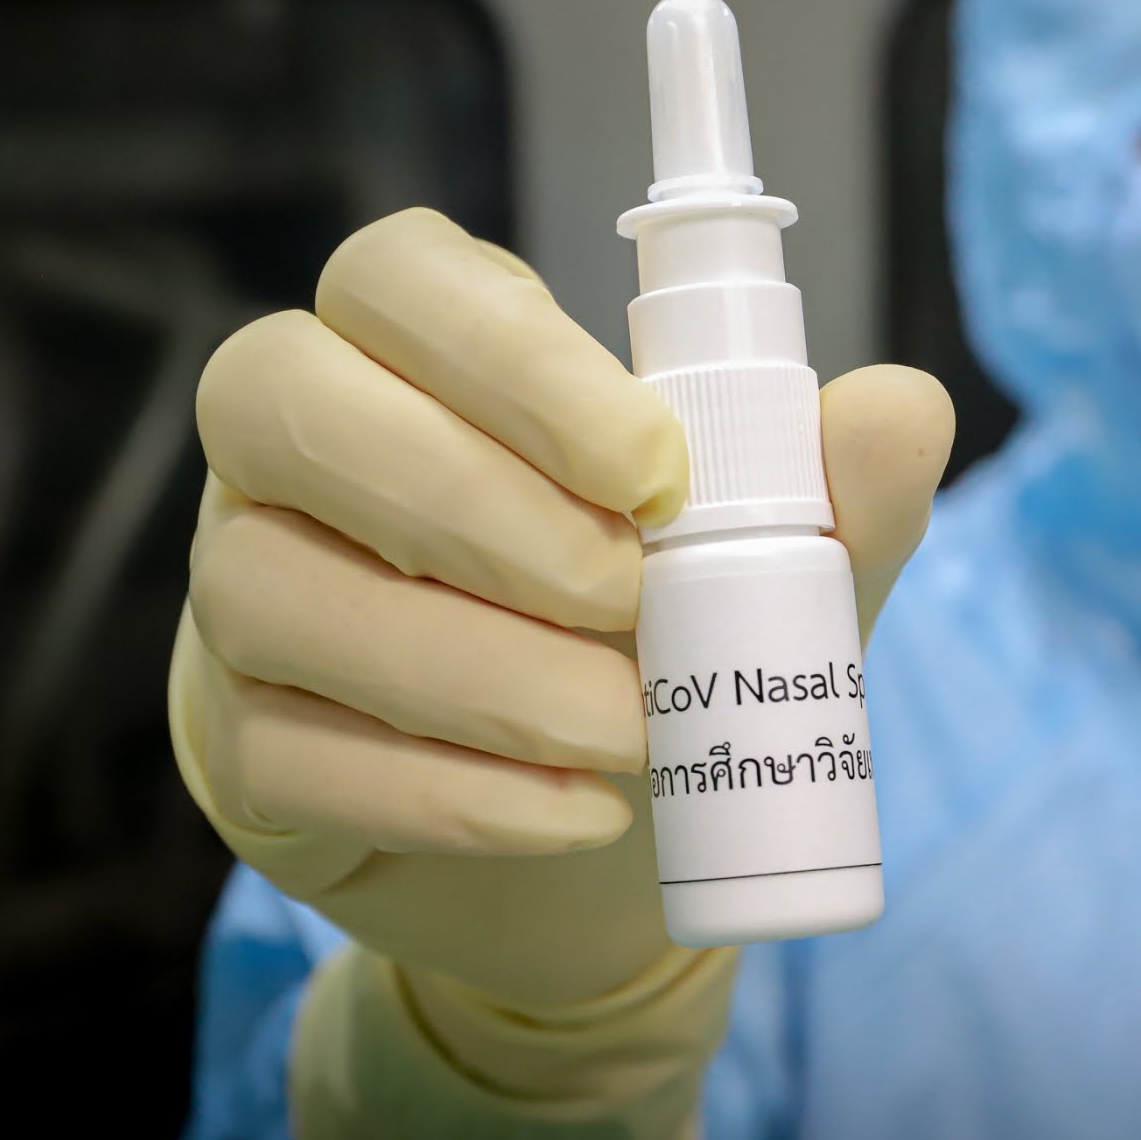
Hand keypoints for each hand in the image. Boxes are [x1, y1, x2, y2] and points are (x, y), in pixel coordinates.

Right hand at [172, 206, 951, 1037]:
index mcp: (427, 358)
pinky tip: (574, 811)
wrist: (608, 860)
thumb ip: (832, 492)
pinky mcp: (237, 747)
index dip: (511, 358)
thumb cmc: (680, 658)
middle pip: (284, 399)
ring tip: (630, 734)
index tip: (656, 469)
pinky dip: (448, 791)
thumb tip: (903, 405)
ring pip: (266, 584)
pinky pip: (280, 751)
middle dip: (483, 508)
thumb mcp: (779, 577)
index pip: (396, 278)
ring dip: (476, 669)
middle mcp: (299, 450)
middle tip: (636, 603)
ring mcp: (241, 594)